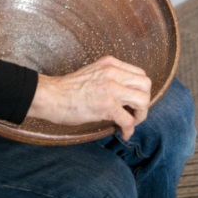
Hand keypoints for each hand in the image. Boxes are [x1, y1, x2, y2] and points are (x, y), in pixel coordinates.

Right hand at [27, 56, 151, 139]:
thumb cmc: (67, 89)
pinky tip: (123, 133)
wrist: (51, 96)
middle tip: (134, 113)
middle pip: (146, 85)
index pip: (140, 74)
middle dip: (144, 102)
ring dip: (140, 115)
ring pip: (143, 100)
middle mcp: (114, 72)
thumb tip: (125, 96)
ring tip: (130, 122)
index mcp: (111, 63)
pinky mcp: (107, 105)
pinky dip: (129, 129)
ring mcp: (111, 88)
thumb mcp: (94, 73)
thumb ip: (111, 78)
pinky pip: (129, 120)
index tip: (132, 102)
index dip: (140, 90)